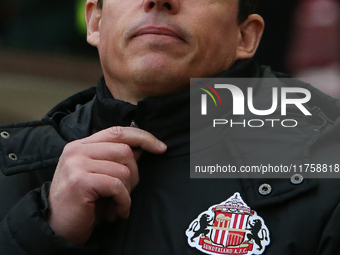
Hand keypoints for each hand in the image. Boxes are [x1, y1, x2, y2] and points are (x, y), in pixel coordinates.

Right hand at [48, 126, 166, 243]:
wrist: (58, 228)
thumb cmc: (83, 202)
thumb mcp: (101, 176)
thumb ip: (117, 159)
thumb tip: (142, 147)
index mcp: (82, 145)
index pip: (118, 132)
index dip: (143, 137)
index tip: (161, 148)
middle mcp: (77, 150)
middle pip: (125, 150)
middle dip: (134, 175)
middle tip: (126, 193)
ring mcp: (77, 164)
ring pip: (123, 170)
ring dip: (127, 192)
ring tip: (118, 204)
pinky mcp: (80, 181)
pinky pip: (117, 186)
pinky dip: (123, 201)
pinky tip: (117, 212)